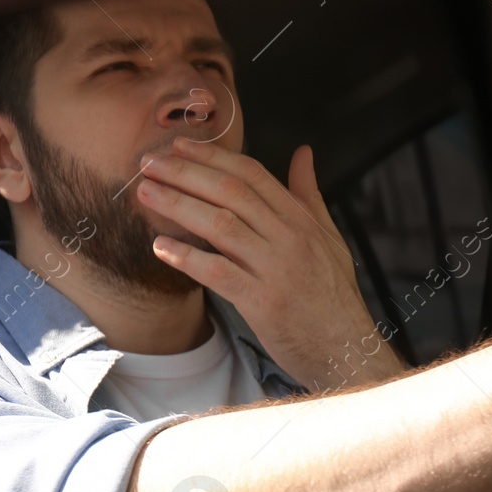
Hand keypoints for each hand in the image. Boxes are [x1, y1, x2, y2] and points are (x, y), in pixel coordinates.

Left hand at [137, 136, 404, 389]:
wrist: (346, 346)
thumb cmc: (333, 294)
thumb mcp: (329, 236)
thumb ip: (309, 194)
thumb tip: (303, 153)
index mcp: (301, 219)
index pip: (252, 174)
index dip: (212, 156)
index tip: (179, 145)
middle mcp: (288, 237)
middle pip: (230, 192)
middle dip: (185, 173)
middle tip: (149, 163)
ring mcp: (275, 269)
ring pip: (220, 225)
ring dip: (178, 206)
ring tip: (146, 194)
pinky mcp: (263, 302)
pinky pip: (219, 273)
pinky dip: (188, 258)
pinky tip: (161, 246)